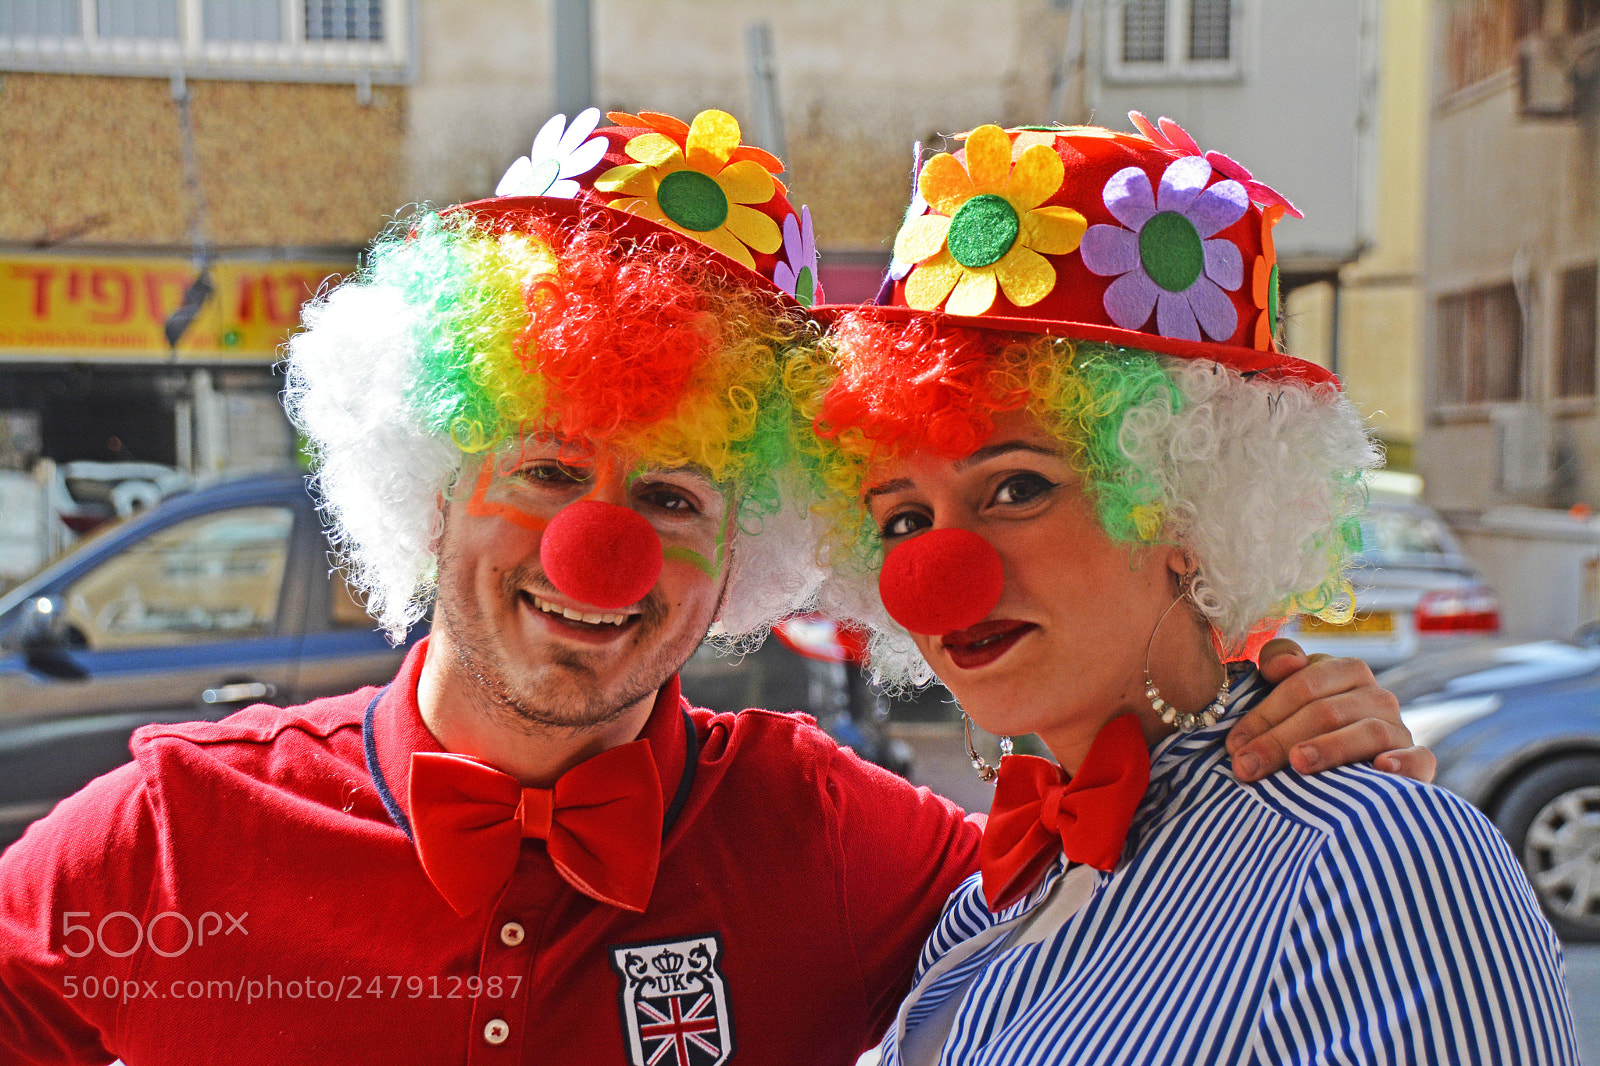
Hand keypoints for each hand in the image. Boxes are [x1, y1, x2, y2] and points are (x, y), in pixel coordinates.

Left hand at [1225, 638, 1434, 783]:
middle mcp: (1376, 695)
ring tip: (1299, 763)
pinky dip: (1404, 763)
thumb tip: (1283, 666)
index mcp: (1346, 671)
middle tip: (1247, 766)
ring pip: (1366, 732)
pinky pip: (1420, 759)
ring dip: (1330, 747)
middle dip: (1280, 739)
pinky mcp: (1419, 761)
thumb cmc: (1307, 722)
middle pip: (1326, 711)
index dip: (1265, 713)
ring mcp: (1398, 728)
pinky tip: (1381, 769)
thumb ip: (1279, 663)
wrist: (1349, 764)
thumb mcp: (1289, 688)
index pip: (1303, 685)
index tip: (1234, 744)